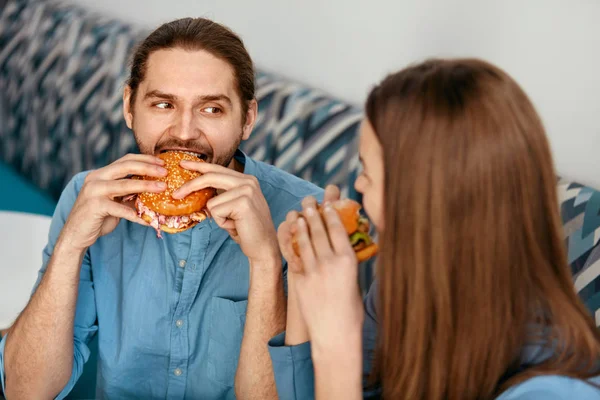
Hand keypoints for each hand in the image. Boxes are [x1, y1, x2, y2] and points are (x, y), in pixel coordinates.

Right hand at [60, 154, 167, 250]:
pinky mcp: (94, 206)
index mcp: (101, 174)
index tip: (162, 162)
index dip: (145, 159)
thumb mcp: (116, 202)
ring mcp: (93, 191)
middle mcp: (95, 178)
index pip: (125, 160)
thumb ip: (130, 194)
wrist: (76, 235)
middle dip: (148, 167)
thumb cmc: (98, 217)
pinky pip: (120, 209)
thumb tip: (155, 190)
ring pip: (124, 185)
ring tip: (163, 188)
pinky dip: (136, 214)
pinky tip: (148, 220)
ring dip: (146, 185)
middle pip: (125, 166)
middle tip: (165, 171)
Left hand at [173, 161, 278, 264]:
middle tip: (175, 194)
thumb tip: (195, 191)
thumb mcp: (232, 207)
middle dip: (190, 186)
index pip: (217, 169)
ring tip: (233, 223)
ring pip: (211, 201)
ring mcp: (247, 190)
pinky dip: (221, 223)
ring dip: (217, 217)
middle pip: (211, 177)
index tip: (182, 164)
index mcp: (246, 180)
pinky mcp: (243, 202)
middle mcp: (248, 181)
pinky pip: (215, 211)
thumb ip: (220, 195)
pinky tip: (236, 226)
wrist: (264, 246)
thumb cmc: (246, 229)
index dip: (199, 166)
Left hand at [278, 185, 341, 345]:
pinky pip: (293, 255)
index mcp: (348, 261)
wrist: (335, 335)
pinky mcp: (300, 280)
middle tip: (309, 201)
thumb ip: (347, 263)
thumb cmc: (351, 311)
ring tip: (298, 212)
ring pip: (304, 240)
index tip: (328, 205)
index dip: (332, 214)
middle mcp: (330, 262)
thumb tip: (343, 247)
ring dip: (300, 223)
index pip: (338, 230)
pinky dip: (290, 241)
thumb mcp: (355, 282)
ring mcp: (313, 271)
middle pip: (319, 230)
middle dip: (313, 213)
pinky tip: (289, 233)